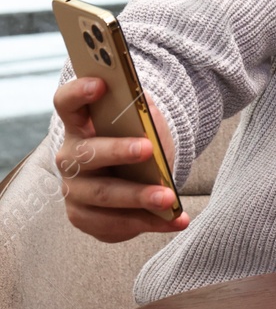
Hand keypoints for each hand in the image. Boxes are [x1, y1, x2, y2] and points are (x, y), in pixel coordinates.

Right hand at [53, 76, 189, 241]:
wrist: (137, 173)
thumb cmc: (138, 138)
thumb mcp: (142, 120)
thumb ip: (140, 111)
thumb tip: (143, 104)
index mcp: (79, 124)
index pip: (67, 103)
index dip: (79, 92)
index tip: (101, 84)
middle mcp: (69, 157)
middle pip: (89, 153)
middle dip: (119, 152)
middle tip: (149, 150)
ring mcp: (74, 189)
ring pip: (103, 194)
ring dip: (139, 197)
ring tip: (169, 199)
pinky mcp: (84, 217)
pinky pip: (113, 224)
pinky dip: (149, 223)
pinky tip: (176, 220)